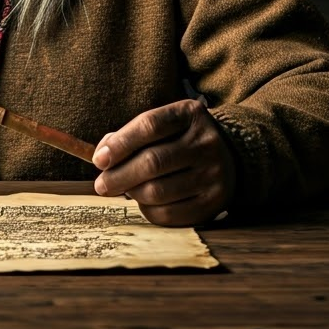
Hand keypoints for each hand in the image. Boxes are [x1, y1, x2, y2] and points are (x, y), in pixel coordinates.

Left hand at [92, 98, 235, 225]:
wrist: (228, 156)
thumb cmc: (180, 139)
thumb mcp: (164, 125)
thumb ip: (131, 135)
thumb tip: (102, 156)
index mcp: (190, 114)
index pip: (149, 125)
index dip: (120, 143)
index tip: (99, 159)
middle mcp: (206, 143)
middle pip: (152, 162)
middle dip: (119, 175)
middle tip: (102, 184)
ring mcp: (213, 174)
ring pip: (158, 191)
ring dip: (132, 193)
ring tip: (124, 189)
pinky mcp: (213, 203)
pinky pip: (169, 214)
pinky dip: (147, 210)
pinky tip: (144, 201)